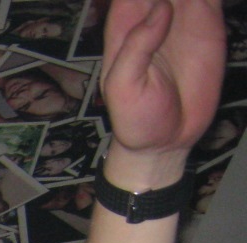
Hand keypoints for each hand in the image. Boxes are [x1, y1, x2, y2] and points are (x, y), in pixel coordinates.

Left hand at [101, 0, 223, 158]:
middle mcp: (152, 11)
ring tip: (197, 2)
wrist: (166, 139)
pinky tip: (210, 0)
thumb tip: (162, 7)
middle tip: (184, 1)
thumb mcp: (123, 86)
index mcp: (124, 22)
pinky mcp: (208, 20)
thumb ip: (137, 46)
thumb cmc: (134, 117)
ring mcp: (181, 13)